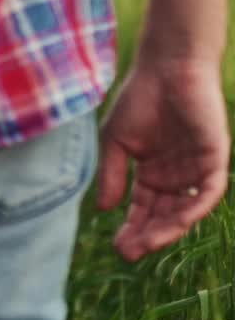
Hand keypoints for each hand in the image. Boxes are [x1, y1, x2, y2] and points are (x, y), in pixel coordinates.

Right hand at [97, 54, 230, 261]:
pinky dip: (196, 207)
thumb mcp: (115, 142)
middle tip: (130, 253)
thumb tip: (105, 210)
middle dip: (148, 236)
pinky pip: (210, 191)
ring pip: (186, 209)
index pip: (144, 210)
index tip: (118, 248)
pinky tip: (178, 221)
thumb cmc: (139, 98)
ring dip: (169, 229)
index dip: (132, 230)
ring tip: (148, 243)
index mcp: (153, 173)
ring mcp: (196, 168)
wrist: (167, 66)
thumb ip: (112, 175)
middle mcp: (177, 176)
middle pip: (164, 215)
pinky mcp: (215, 157)